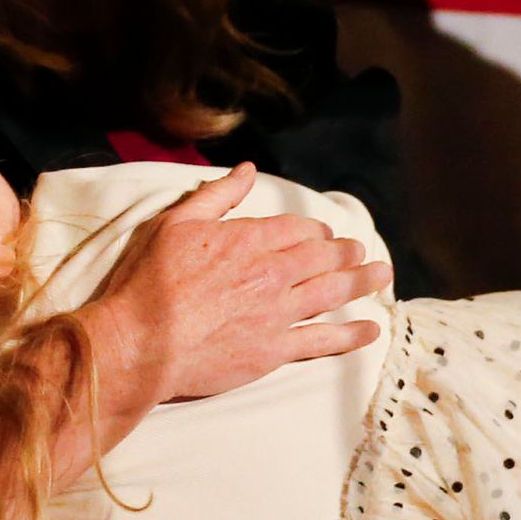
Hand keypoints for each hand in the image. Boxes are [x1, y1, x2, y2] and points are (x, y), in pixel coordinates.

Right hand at [66, 167, 384, 452]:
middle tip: (360, 251)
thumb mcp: (176, 224)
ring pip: (331, 292)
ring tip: (381, 275)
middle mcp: (271, 274)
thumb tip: (247, 169)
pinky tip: (372, 330)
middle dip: (346, 251)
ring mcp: (277, 314)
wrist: (139, 343)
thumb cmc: (149, 282)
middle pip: (323, 257)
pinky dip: (351, 335)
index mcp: (249, 241)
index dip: (316, 229)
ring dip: (361, 281)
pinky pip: (324, 341)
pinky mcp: (274, 350)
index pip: (298, 229)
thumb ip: (217, 195)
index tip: (323, 233)